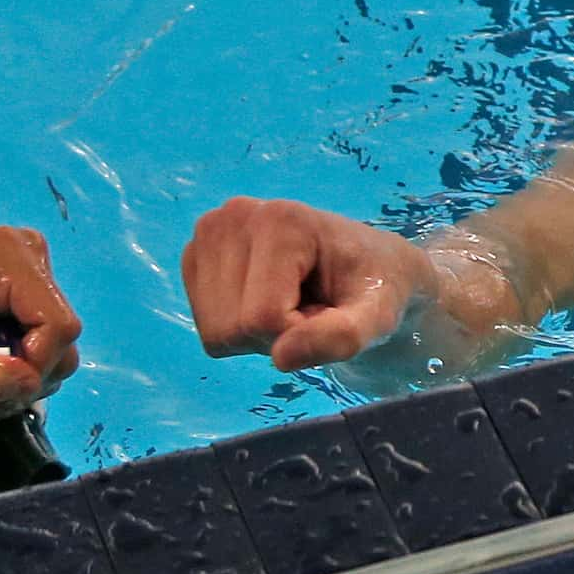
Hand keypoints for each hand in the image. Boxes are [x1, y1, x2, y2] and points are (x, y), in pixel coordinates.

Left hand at [0, 226, 83, 419]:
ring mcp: (25, 284)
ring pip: (53, 356)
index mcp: (7, 252)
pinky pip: (39, 358)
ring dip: (13, 383)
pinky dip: (9, 380)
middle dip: (21, 376)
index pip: (58, 325)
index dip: (31, 365)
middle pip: (60, 341)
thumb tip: (27, 384)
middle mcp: (28, 258)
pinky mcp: (18, 308)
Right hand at [183, 197, 434, 370]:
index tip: (329, 312)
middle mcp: (235, 216)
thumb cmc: (376, 290)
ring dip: (258, 334)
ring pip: (215, 332)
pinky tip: (269, 300)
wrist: (368, 270)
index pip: (262, 318)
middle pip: (231, 327)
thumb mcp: (376, 318)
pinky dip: (239, 328)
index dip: (299, 334)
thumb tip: (282, 357)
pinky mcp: (197, 255)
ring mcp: (210, 233)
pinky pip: (206, 328)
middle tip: (312, 308)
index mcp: (280, 220)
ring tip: (295, 303)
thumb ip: (341, 337)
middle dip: (276, 335)